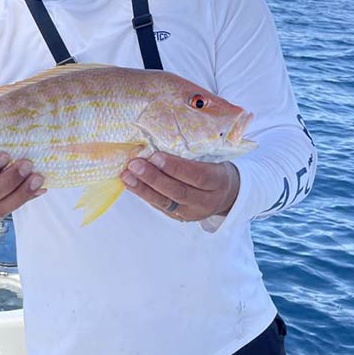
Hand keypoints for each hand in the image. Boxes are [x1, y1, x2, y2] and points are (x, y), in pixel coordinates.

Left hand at [121, 152, 238, 221]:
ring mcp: (191, 212)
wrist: (226, 195)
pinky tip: (131, 183)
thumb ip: (194, 153)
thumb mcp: (214, 159)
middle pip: (179, 191)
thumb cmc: (215, 169)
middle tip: (135, 165)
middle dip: (154, 178)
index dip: (176, 167)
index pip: (198, 176)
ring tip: (127, 175)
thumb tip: (162, 137)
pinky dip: (143, 194)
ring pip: (165, 203)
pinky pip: (159, 206)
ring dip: (143, 189)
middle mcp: (206, 200)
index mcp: (218, 181)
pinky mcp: (179, 217)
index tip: (156, 156)